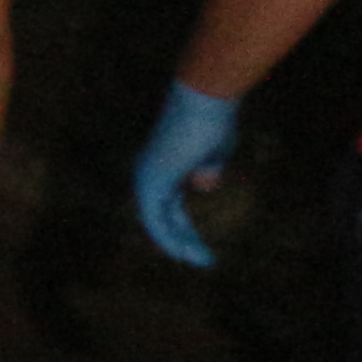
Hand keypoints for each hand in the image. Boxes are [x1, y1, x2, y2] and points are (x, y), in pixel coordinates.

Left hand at [130, 81, 240, 269]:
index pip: (168, 206)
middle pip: (163, 216)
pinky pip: (156, 219)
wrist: (206, 100)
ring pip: (158, 222)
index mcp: (163, 166)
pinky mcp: (151, 181)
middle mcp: (149, 172)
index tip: (199, 248)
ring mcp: (147, 177)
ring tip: (201, 261)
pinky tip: (184, 254)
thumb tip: (201, 183)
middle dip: (183, 240)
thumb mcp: (213, 152)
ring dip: (178, 244)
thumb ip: (206, 169)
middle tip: (203, 261)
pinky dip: (168, 238)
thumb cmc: (214, 120)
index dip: (183, 228)